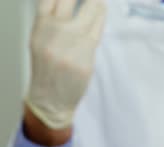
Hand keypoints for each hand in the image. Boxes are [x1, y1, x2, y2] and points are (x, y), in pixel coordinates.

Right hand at [26, 0, 105, 129]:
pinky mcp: (85, 56)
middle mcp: (53, 33)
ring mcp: (70, 44)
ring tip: (99, 1)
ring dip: (97, 3)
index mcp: (40, 28)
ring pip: (89, 13)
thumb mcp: (41, 41)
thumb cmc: (49, 70)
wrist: (51, 99)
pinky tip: (102, 11)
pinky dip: (101, 17)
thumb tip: (70, 3)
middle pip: (69, 0)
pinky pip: (97, 30)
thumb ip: (52, 22)